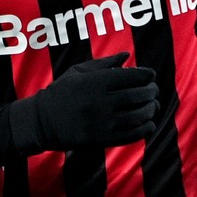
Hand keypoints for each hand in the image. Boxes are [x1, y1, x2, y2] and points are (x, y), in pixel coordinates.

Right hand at [11, 52, 158, 152]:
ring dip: (151, 109)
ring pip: (138, 115)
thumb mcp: (79, 71)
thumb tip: (127, 56)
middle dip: (151, 91)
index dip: (145, 75)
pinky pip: (132, 135)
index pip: (130, 77)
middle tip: (154, 89)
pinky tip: (149, 123)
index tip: (151, 75)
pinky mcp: (103, 140)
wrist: (43, 121)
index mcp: (95, 82)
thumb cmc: (62, 92)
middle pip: (137, 95)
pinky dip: (145, 128)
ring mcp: (102, 122)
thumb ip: (104, 63)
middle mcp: (101, 102)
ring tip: (154, 105)